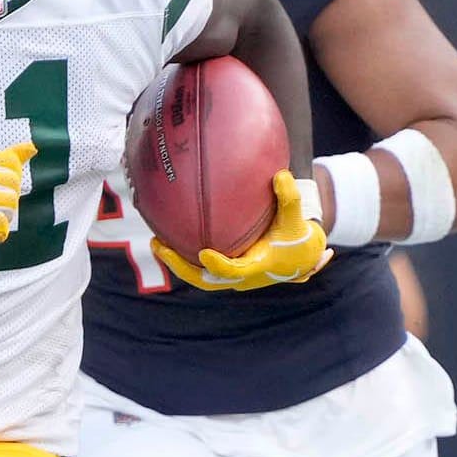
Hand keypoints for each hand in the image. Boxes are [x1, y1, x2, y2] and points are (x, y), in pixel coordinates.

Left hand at [154, 170, 332, 291]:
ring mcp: (230, 277)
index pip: (234, 271)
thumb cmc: (296, 236)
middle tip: (160, 247)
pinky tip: (167, 237)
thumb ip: (290, 199)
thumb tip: (281, 175)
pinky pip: (199, 268)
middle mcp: (241, 278)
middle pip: (205, 280)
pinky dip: (183, 257)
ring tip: (156, 242)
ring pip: (197, 277)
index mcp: (258, 267)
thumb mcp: (296, 219)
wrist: (300, 258)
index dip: (219, 265)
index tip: (204, 253)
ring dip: (176, 263)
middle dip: (180, 267)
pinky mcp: (224, 272)